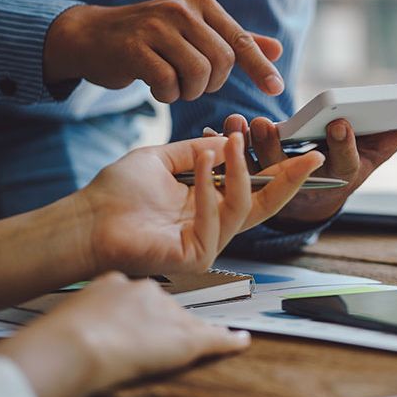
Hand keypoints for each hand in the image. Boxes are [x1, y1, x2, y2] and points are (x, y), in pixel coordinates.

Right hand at [0, 272, 249, 396]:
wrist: (79, 343)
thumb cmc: (66, 333)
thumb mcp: (73, 311)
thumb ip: (86, 310)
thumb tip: (79, 323)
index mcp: (119, 282)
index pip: (140, 294)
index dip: (138, 310)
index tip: (132, 320)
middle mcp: (150, 293)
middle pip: (166, 307)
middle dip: (162, 322)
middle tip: (147, 341)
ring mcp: (170, 314)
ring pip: (188, 322)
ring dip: (187, 333)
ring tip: (177, 349)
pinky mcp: (187, 339)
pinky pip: (216, 338)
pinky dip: (230, 341)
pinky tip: (241, 341)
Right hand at [44, 0, 284, 102]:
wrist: (90, 36)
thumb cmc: (150, 37)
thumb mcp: (194, 32)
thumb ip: (234, 40)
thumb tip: (277, 49)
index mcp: (202, 3)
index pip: (240, 41)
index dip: (260, 68)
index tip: (276, 89)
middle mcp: (181, 9)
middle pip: (222, 63)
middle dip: (212, 84)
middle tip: (193, 83)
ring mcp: (155, 25)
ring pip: (198, 74)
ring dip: (189, 91)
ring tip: (174, 84)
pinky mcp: (133, 47)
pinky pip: (167, 83)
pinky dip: (166, 94)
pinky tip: (156, 87)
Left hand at [76, 134, 323, 274]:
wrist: (86, 220)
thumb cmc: (117, 193)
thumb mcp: (164, 160)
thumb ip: (198, 150)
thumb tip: (229, 139)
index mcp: (210, 204)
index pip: (255, 188)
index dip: (280, 170)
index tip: (300, 149)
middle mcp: (215, 225)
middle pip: (266, 205)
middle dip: (291, 180)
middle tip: (311, 156)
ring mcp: (209, 243)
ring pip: (244, 207)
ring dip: (241, 170)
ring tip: (233, 140)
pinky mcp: (197, 256)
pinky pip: (217, 219)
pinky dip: (211, 188)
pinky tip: (204, 162)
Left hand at [211, 111, 396, 223]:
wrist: (312, 197)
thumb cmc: (346, 164)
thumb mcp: (375, 152)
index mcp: (340, 174)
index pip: (344, 163)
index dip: (343, 145)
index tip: (339, 122)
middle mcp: (308, 184)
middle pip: (291, 168)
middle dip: (277, 146)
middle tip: (266, 123)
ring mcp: (277, 186)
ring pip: (257, 170)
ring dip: (245, 146)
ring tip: (239, 121)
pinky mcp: (250, 183)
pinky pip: (234, 167)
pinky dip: (225, 147)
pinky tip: (217, 127)